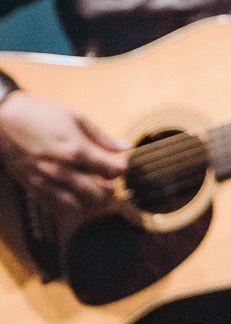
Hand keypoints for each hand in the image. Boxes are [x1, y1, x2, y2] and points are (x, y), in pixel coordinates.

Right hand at [0, 91, 127, 231]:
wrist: (7, 122)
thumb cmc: (43, 116)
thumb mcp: (77, 118)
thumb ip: (101, 136)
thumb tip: (125, 147)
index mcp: (76, 149)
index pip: (110, 170)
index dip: (120, 170)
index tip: (120, 166)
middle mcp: (63, 170)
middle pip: (96, 194)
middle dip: (108, 191)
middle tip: (109, 183)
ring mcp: (47, 182)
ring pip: (76, 206)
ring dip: (88, 202)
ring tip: (92, 191)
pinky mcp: (33, 189)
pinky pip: (54, 208)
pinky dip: (67, 207)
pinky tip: (72, 196)